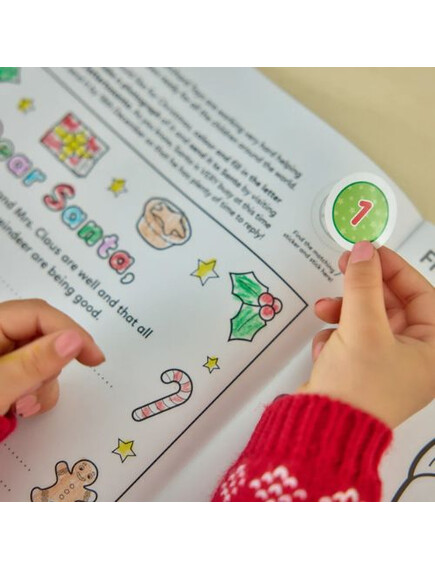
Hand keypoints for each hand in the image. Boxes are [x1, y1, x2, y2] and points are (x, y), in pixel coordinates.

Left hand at [0, 299, 104, 416]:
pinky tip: (17, 410)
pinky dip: (34, 394)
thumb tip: (75, 340)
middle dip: (49, 366)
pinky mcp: (5, 374)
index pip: (39, 313)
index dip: (71, 332)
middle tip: (36, 392)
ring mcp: (1, 354)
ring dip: (40, 385)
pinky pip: (32, 375)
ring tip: (18, 407)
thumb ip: (34, 363)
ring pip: (41, 358)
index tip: (95, 359)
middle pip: (42, 335)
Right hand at [301, 242, 434, 427]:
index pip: (422, 294)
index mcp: (432, 350)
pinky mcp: (361, 370)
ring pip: (367, 319)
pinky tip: (325, 349)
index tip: (371, 251)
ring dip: (343, 311)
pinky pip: (351, 338)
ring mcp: (386, 364)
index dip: (395, 269)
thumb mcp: (362, 327)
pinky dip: (335, 337)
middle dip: (362, 289)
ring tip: (323, 310)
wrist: (322, 430)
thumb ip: (363, 283)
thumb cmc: (357, 390)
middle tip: (345, 266)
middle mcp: (414, 357)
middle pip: (391, 304)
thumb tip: (364, 251)